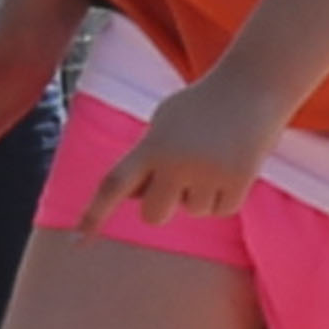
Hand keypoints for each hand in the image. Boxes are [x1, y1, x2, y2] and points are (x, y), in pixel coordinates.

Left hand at [76, 74, 275, 228]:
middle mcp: (175, 163)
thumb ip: (146, 158)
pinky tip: (233, 164)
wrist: (251, 87)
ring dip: (202, 192)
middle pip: (153, 215)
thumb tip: (134, 198)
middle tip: (183, 174)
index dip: (94, 214)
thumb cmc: (201, 106)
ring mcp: (207, 173)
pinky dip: (226, 195)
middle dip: (164, 203)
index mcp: (150, 146)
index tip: (77, 242)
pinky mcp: (238, 182)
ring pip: (193, 211)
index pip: (113, 185)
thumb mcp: (164, 123)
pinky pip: (222, 210)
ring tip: (215, 155)